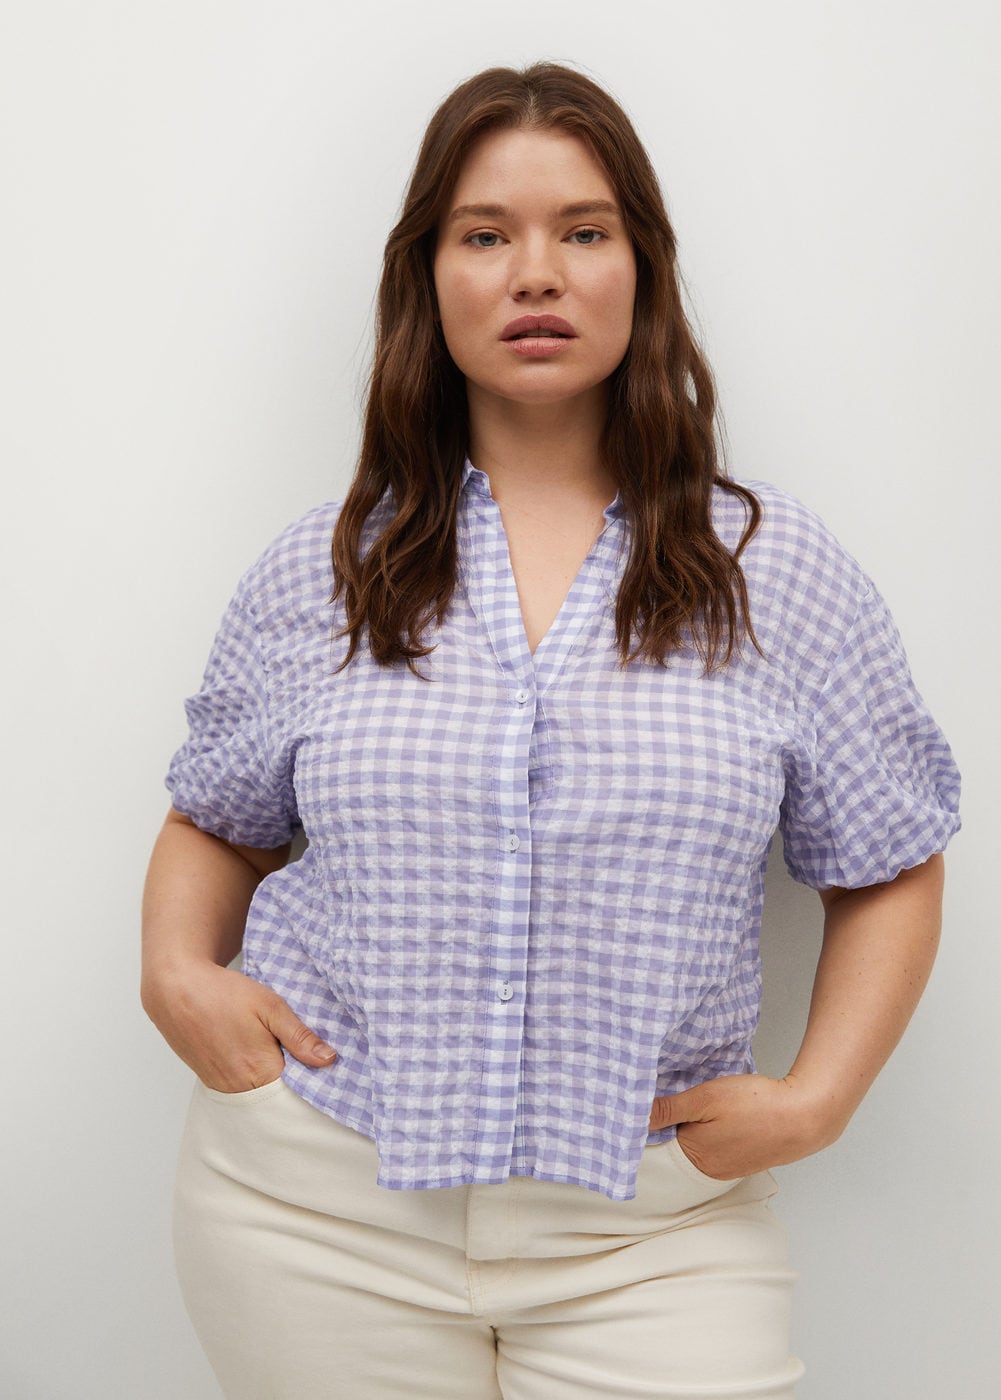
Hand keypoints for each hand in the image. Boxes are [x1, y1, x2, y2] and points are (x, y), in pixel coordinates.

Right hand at [143, 960, 336, 1092]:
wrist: (176, 990)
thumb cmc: (223, 994)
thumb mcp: (270, 1006)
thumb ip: (299, 1036)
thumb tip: (329, 1059)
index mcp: (259, 1071)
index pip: (298, 1093)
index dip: (314, 1082)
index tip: (328, 1071)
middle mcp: (239, 1088)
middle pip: (277, 1098)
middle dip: (294, 1085)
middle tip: (306, 1062)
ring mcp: (222, 1088)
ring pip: (257, 1095)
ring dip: (272, 1082)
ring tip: (280, 1056)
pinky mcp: (210, 1081)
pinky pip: (239, 1090)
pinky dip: (252, 1080)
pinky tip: (257, 1058)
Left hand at [648, 1073, 830, 1179]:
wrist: (806, 1115)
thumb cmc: (756, 1105)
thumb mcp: (705, 1098)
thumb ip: (669, 1108)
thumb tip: (633, 1117)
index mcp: (696, 1158)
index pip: (661, 1140)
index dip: (658, 1118)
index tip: (657, 1098)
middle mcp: (711, 1170)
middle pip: (681, 1142)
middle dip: (680, 1121)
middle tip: (688, 1095)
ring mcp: (731, 1166)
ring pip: (702, 1142)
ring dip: (701, 1124)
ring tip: (712, 1103)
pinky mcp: (747, 1158)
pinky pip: (722, 1144)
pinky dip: (719, 1129)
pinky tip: (729, 1113)